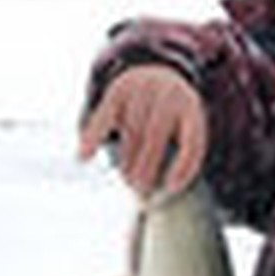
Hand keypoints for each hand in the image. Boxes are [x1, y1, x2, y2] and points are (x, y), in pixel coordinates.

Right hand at [78, 65, 207, 196]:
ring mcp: (143, 89)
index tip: (171, 189)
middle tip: (140, 195)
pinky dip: (92, 137)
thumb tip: (152, 203)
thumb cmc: (172, 118)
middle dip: (146, 169)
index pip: (190, 142)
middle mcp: (169, 95)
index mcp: (192, 109)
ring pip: (130, 131)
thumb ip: (178, 159)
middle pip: (155, 137)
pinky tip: (82, 157)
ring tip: (128, 182)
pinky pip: (104, 117)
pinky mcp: (118, 90)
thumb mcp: (184, 129)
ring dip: (126, 162)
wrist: (157, 72)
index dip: (182, 168)